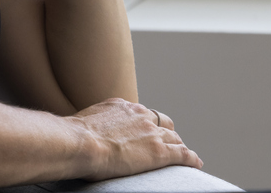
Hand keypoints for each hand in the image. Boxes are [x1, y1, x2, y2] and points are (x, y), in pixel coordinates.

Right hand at [70, 98, 202, 179]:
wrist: (81, 143)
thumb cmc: (74, 138)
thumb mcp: (84, 122)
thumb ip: (93, 126)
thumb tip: (84, 134)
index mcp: (122, 107)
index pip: (142, 114)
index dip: (147, 124)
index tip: (146, 132)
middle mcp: (140, 115)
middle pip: (162, 122)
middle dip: (166, 132)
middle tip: (167, 142)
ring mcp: (152, 133)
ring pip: (174, 138)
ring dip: (178, 146)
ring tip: (183, 155)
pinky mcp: (159, 152)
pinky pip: (182, 154)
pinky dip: (191, 158)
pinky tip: (196, 163)